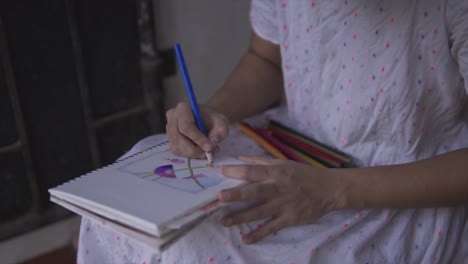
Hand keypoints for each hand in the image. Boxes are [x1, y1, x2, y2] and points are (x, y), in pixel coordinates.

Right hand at [166, 102, 229, 157]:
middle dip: (194, 149)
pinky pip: (177, 151)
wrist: (207, 121)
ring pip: (177, 147)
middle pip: (178, 139)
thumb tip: (212, 141)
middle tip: (208, 153)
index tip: (210, 147)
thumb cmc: (213, 120)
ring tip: (205, 151)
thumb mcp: (222, 122)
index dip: (197, 138)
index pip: (186, 126)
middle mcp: (172, 117)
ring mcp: (169, 129)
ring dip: (192, 153)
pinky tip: (199, 151)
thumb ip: (220, 130)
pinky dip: (189, 155)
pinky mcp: (170, 139)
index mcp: (183, 108)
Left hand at [218, 156, 343, 243]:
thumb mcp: (283, 163)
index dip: (236, 171)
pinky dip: (259, 234)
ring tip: (224, 221)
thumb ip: (260, 161)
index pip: (252, 171)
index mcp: (275, 173)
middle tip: (219, 198)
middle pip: (254, 191)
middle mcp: (277, 188)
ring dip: (241, 217)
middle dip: (236, 194)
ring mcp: (283, 205)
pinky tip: (246, 239)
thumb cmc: (303, 174)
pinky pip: (271, 227)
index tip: (220, 172)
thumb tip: (239, 157)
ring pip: (259, 212)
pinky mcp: (289, 219)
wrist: (329, 189)